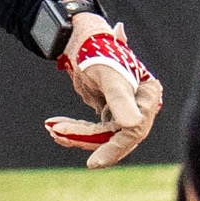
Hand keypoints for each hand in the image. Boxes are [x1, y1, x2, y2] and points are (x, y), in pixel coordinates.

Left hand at [43, 16, 161, 166]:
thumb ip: (120, 99)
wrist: (77, 37)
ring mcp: (124, 110)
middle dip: (85, 138)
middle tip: (58, 133)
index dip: (114, 149)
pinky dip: (74, 129)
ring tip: (52, 128)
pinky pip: (92, 130)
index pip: (134, 130)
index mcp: (147, 96)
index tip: (92, 163)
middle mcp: (139, 105)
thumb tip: (133, 125)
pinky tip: (55, 126)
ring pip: (101, 135)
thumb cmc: (95, 49)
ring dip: (75, 134)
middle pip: (115, 136)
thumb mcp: (108, 75)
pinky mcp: (109, 113)